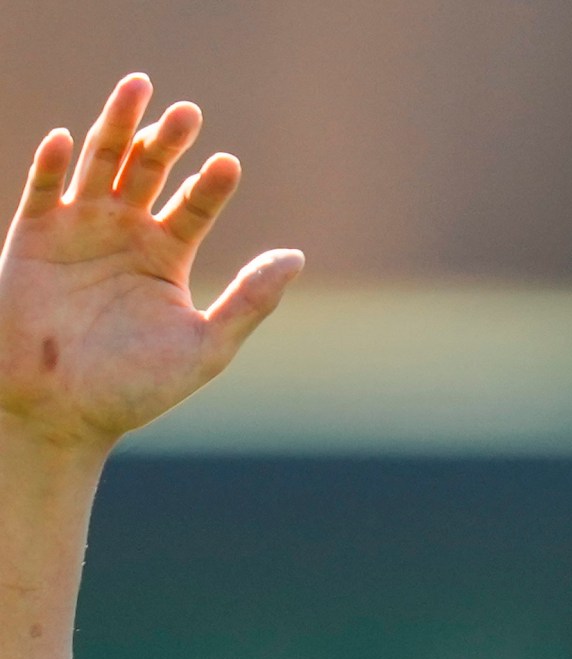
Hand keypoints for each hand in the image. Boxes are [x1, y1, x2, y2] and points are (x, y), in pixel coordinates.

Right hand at [0, 73, 302, 455]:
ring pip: (100, 161)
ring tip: (139, 88)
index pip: (194, 205)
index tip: (228, 167)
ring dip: (118, 125)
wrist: (62, 415)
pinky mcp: (33, 236)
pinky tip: (67, 140)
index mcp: (165, 256)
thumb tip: (296, 256)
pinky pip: (43, 189)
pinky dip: (53, 163)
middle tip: (189, 114)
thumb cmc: (134, 390)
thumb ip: (249, 301)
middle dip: (167, 139)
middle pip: (149, 168)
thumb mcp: (205, 348)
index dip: (210, 185)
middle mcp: (124, 233)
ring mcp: (78, 229)